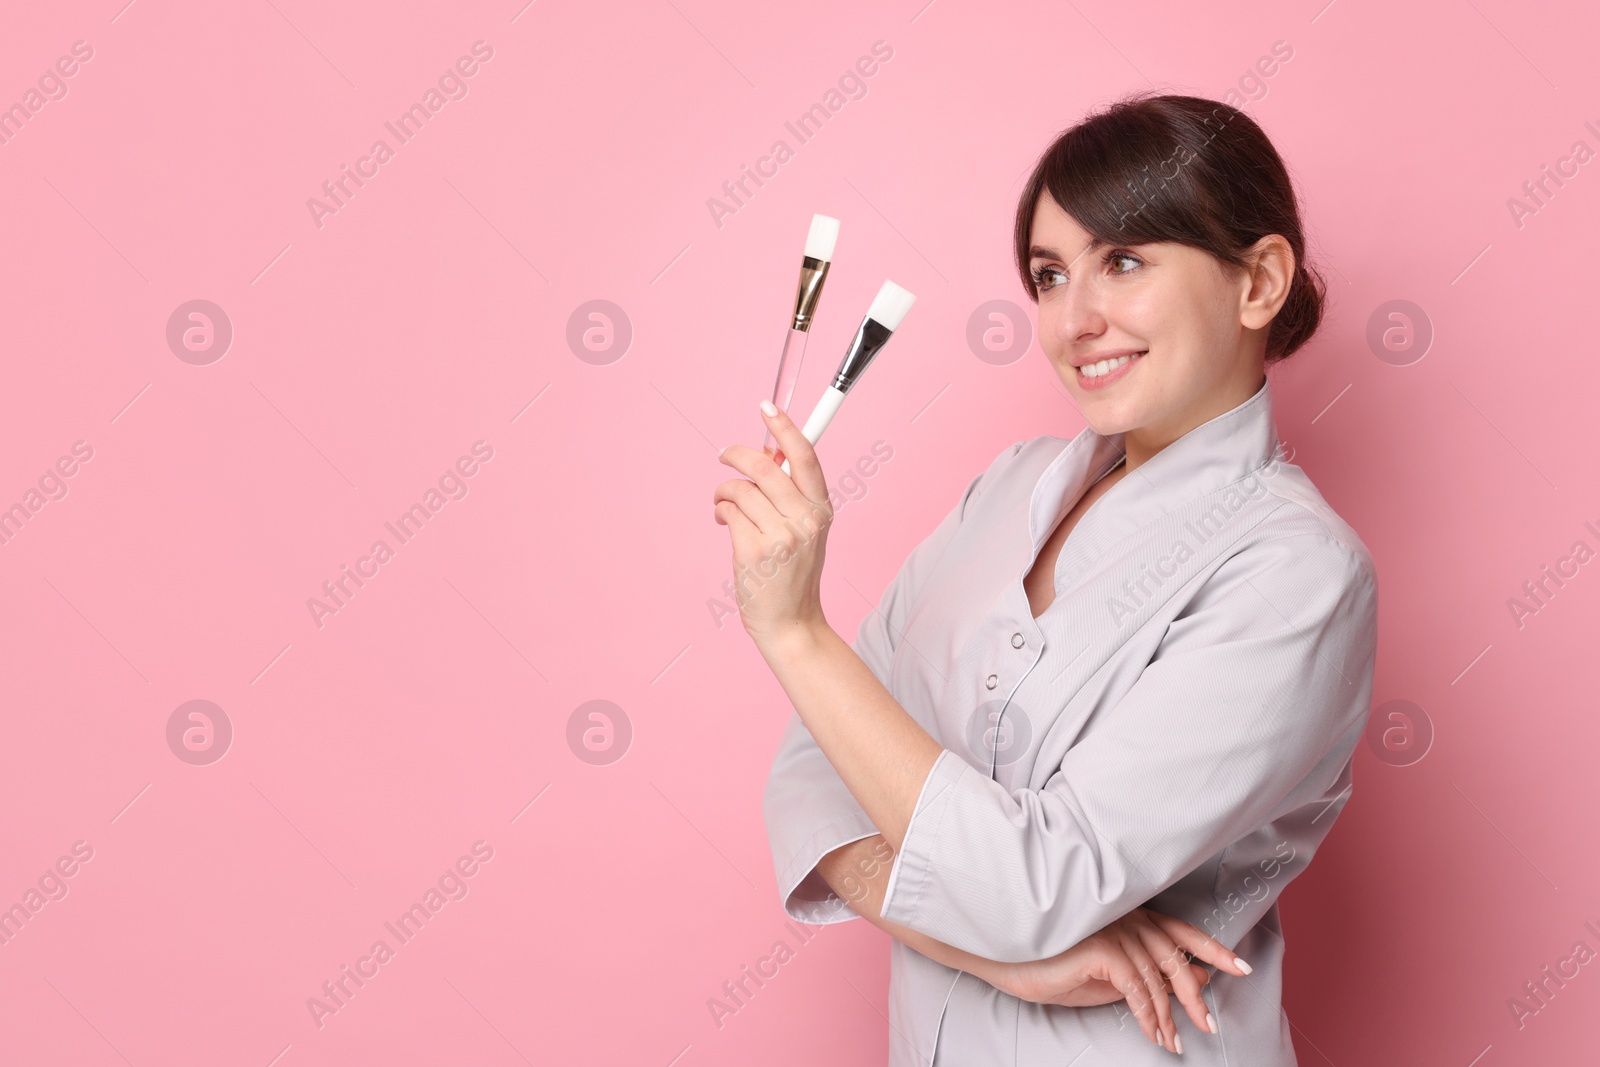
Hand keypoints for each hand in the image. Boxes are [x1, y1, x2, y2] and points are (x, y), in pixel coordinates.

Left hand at [713, 400, 833, 649]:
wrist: (791, 622)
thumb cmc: (793, 574)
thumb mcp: (806, 530)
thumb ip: (792, 494)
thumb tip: (767, 452)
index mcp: (822, 509)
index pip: (805, 456)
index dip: (785, 427)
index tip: (767, 407)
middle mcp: (805, 519)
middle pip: (764, 466)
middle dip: (736, 455)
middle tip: (724, 456)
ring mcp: (780, 535)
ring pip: (740, 489)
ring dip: (724, 492)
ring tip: (724, 506)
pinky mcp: (754, 550)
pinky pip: (728, 511)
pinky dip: (721, 512)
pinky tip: (726, 524)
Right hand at [997, 908, 1249, 1052]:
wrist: (1013, 959)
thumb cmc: (1058, 964)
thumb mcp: (1114, 974)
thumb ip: (1151, 973)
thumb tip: (1196, 976)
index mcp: (1134, 918)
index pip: (1183, 932)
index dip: (1215, 949)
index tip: (1241, 967)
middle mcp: (1128, 918)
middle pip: (1177, 957)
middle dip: (1195, 996)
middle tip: (1207, 1025)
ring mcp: (1115, 929)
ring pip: (1157, 978)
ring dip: (1168, 1016)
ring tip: (1173, 1042)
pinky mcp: (1103, 947)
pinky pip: (1136, 987)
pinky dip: (1148, 1015)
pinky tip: (1152, 1032)